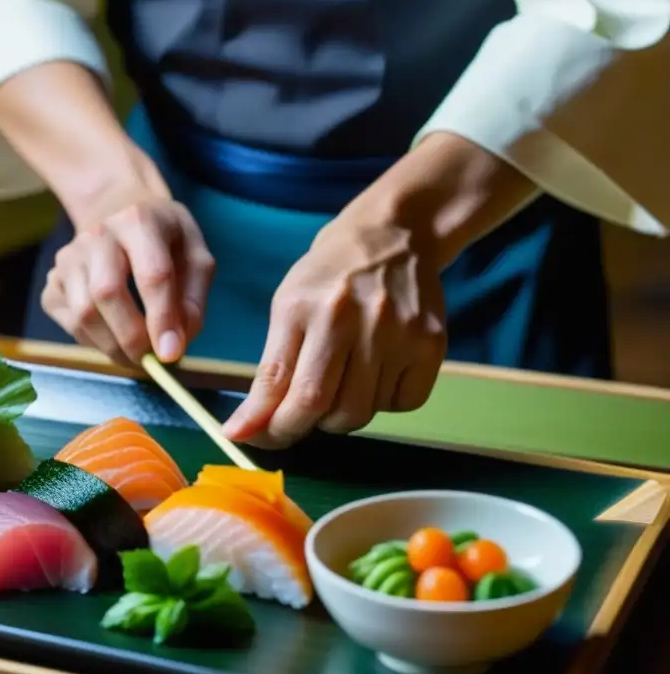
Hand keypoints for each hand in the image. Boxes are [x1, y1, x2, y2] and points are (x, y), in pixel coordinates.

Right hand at [42, 190, 214, 366]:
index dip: (162, 320)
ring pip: (83, 313)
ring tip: (136, 354)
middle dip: (132, 338)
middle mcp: (97, 234)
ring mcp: (68, 257)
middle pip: (107, 294)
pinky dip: (92, 341)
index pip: (152, 275)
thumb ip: (193, 300)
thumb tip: (175, 343)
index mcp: (139, 220)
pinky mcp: (53, 280)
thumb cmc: (163, 239)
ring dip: (112, 346)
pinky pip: (68, 323)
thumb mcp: (194, 255)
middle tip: (152, 360)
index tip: (170, 355)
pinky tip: (112, 335)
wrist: (118, 212)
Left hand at [222, 216, 447, 448]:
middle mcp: (351, 318)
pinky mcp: (431, 343)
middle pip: (324, 408)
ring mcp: (396, 331)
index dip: (265, 425)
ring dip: (341, 415)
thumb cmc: (329, 276)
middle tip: (295, 419)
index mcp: (304, 307)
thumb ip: (270, 371)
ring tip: (339, 382)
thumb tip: (242, 431)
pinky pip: (402, 404)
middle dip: (299, 427)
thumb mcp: (288, 308)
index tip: (250, 439)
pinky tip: (376, 373)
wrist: (393, 234)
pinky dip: (383, 402)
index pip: (284, 386)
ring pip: (362, 413)